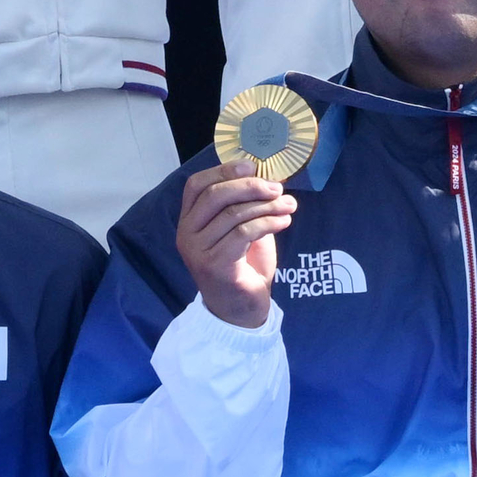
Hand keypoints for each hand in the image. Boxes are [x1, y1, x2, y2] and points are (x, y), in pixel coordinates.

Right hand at [177, 163, 298, 330]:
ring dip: (267, 205)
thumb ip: (243, 205)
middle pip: (215, 196)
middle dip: (250, 186)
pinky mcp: (215, 265)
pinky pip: (244, 233)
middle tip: (278, 188)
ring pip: (234, 214)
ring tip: (290, 205)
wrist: (241, 311)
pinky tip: (284, 221)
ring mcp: (198, 250)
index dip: (223, 170)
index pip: (196, 185)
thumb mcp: (239, 229)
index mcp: (188, 221)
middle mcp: (186, 234)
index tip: (252, 166)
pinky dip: (268, 222)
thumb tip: (264, 176)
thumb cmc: (242, 267)